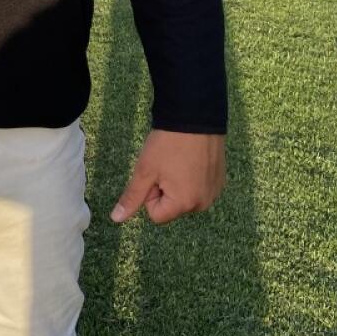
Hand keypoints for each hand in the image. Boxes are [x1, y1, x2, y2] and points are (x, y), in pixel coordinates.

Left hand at [111, 129, 225, 224]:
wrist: (195, 116)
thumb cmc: (167, 144)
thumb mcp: (145, 171)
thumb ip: (132, 198)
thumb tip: (117, 219)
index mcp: (185, 204)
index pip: (156, 214)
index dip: (150, 193)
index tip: (155, 172)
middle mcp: (203, 204)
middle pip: (172, 207)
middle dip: (165, 189)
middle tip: (167, 165)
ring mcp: (214, 192)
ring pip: (184, 197)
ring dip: (178, 183)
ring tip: (179, 160)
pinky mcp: (220, 181)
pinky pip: (198, 188)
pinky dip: (192, 177)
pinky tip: (192, 159)